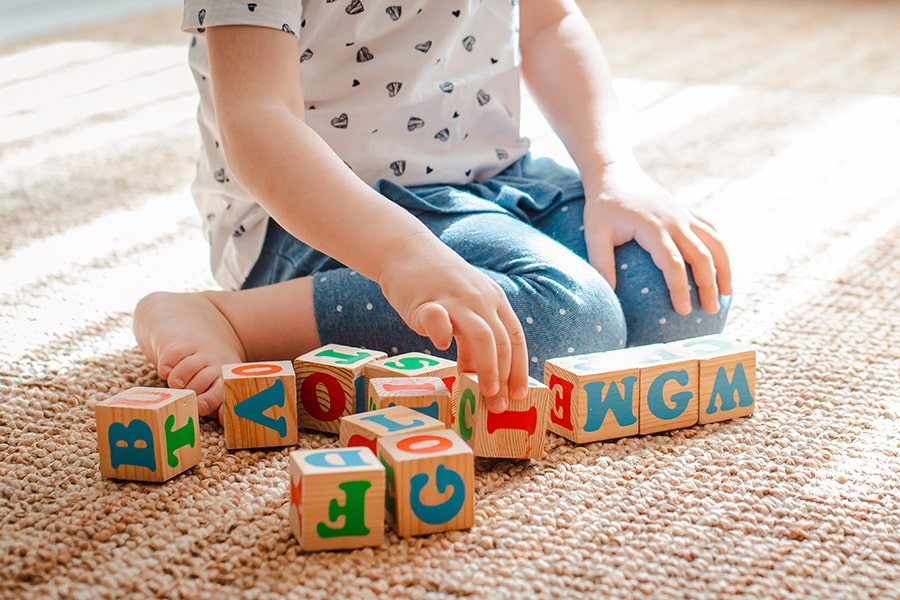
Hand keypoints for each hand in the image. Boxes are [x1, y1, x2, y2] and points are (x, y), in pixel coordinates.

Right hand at [377, 237, 529, 411]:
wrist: (404, 251)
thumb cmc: (435, 285)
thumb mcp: (463, 309)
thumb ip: (472, 340)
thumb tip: (481, 378)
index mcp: (494, 300)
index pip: (515, 338)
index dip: (519, 368)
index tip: (518, 395)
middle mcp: (480, 299)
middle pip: (502, 342)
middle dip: (503, 377)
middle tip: (498, 405)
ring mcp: (455, 298)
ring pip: (483, 336)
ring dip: (487, 368)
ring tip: (484, 392)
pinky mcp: (427, 300)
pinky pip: (439, 320)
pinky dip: (442, 336)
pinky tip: (441, 347)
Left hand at [583, 160, 732, 313]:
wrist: (615, 174)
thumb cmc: (603, 207)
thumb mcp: (594, 233)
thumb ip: (600, 262)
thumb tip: (608, 295)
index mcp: (653, 227)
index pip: (673, 263)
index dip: (680, 288)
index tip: (683, 310)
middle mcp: (675, 220)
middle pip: (702, 256)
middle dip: (709, 285)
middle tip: (710, 311)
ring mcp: (685, 214)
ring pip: (715, 242)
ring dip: (724, 268)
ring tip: (727, 294)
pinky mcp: (688, 211)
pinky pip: (712, 230)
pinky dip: (721, 249)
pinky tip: (722, 268)